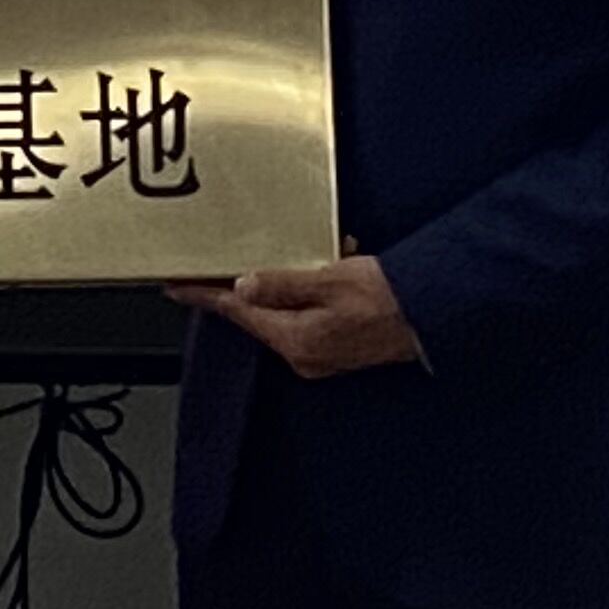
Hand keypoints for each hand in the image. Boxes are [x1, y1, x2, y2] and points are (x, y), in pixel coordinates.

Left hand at [167, 254, 421, 379]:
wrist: (433, 315)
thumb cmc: (388, 299)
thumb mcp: (330, 280)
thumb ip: (284, 284)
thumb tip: (243, 287)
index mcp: (295, 339)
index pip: (237, 313)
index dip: (204, 296)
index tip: (175, 286)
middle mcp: (303, 354)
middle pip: (257, 314)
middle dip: (248, 283)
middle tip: (229, 257)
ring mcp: (320, 354)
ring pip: (285, 311)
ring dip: (289, 281)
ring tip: (310, 254)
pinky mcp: (336, 346)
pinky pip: (308, 314)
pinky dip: (312, 289)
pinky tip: (333, 263)